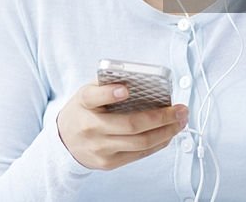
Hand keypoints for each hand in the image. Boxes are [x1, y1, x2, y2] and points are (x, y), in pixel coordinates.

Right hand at [56, 82, 188, 169]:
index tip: (126, 89)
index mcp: (83, 103)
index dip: (110, 93)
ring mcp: (100, 148)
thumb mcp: (88, 92)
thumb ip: (109, 85)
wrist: (65, 140)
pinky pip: (139, 154)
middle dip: (161, 117)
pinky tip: (168, 134)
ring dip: (166, 132)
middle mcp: (90, 127)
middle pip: (130, 125)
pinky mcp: (108, 163)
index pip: (93, 97)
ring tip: (180, 122)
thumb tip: (143, 81)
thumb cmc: (84, 110)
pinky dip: (158, 143)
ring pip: (140, 143)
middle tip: (180, 110)